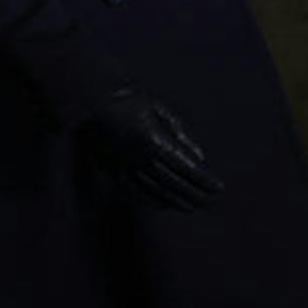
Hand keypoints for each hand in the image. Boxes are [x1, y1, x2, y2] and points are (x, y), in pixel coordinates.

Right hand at [78, 89, 224, 211]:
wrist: (89, 101)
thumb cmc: (126, 99)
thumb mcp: (157, 107)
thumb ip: (180, 131)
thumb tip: (199, 156)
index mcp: (153, 140)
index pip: (185, 166)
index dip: (203, 180)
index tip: (218, 188)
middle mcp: (141, 157)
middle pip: (173, 182)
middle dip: (195, 194)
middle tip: (212, 203)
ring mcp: (126, 166)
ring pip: (156, 190)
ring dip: (177, 200)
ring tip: (193, 207)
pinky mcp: (114, 170)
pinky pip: (137, 190)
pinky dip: (153, 199)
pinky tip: (164, 204)